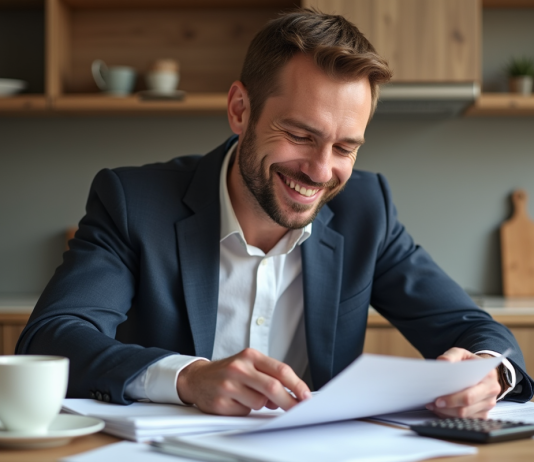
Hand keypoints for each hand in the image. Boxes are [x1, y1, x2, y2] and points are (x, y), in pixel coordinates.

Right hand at [176, 348, 311, 415]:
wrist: (198, 378)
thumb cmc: (229, 372)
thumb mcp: (249, 364)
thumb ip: (269, 375)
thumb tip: (293, 393)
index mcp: (250, 356)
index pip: (280, 369)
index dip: (296, 384)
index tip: (306, 395)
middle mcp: (239, 368)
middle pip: (272, 387)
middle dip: (289, 401)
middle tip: (297, 409)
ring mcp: (228, 385)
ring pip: (260, 403)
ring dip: (262, 405)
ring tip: (249, 396)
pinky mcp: (221, 402)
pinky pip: (245, 411)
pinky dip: (246, 409)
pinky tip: (236, 401)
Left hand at [425, 348, 500, 418]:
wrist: (481, 370)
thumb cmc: (469, 363)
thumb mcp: (461, 354)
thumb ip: (451, 355)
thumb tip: (442, 362)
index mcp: (489, 377)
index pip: (469, 395)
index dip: (452, 399)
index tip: (438, 400)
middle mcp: (491, 392)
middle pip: (466, 408)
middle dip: (447, 408)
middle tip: (432, 404)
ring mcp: (488, 405)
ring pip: (465, 416)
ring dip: (446, 412)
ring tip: (433, 405)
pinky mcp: (484, 413)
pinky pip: (466, 420)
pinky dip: (451, 416)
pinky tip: (441, 409)